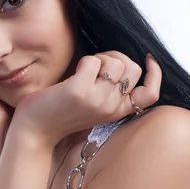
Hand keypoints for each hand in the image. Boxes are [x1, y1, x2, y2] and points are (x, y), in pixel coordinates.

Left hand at [13, 51, 161, 146]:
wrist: (34, 131)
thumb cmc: (60, 113)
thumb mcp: (93, 104)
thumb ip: (110, 90)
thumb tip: (122, 62)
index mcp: (117, 112)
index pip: (151, 93)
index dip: (155, 73)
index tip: (148, 58)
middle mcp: (111, 107)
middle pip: (133, 68)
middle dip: (116, 57)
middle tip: (97, 65)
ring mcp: (97, 99)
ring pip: (116, 62)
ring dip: (100, 58)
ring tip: (84, 70)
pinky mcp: (79, 91)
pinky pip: (93, 61)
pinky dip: (84, 61)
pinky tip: (73, 74)